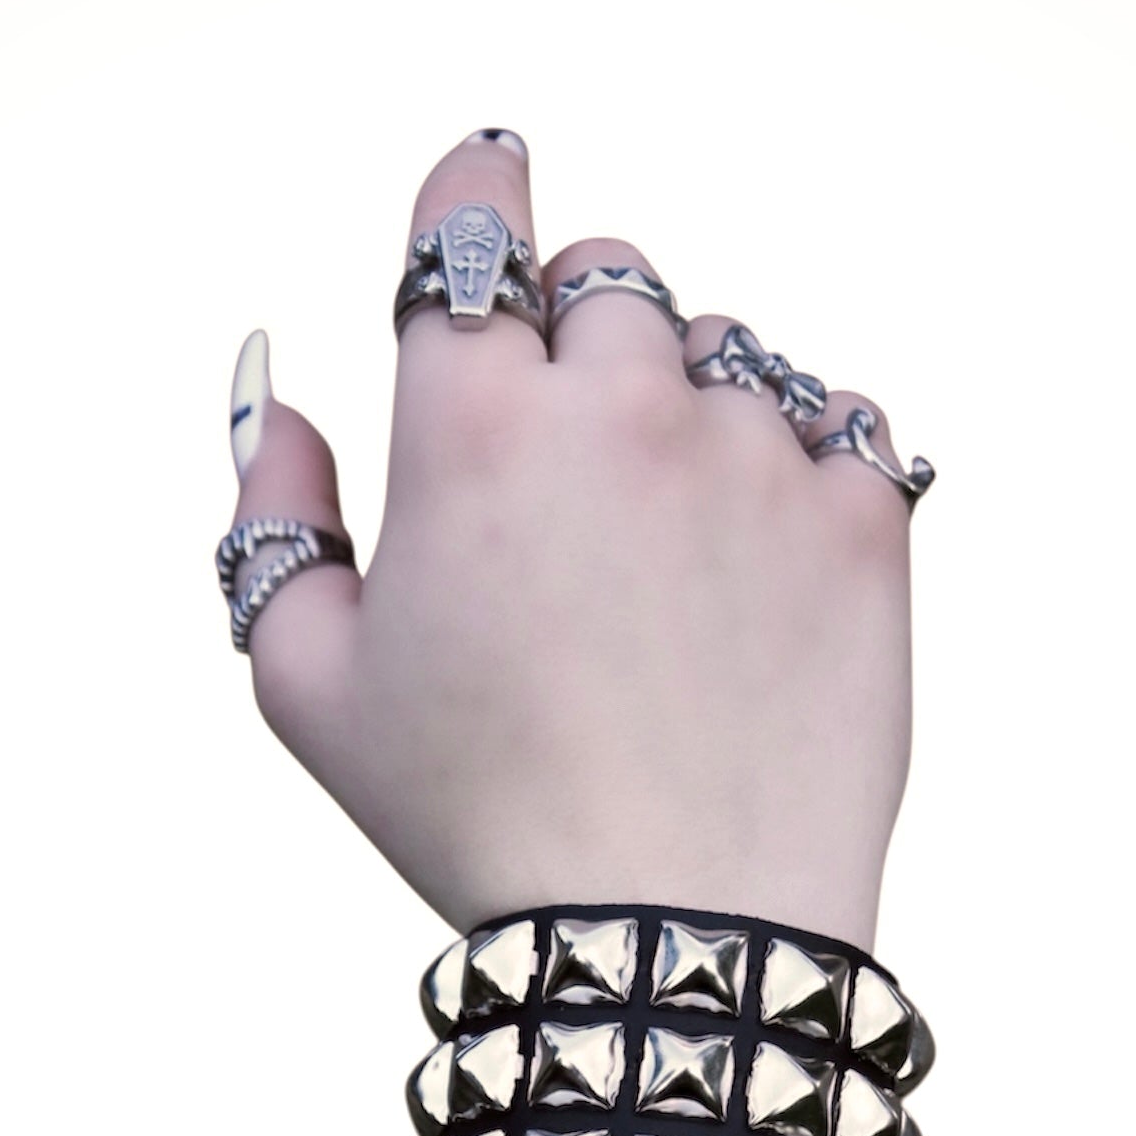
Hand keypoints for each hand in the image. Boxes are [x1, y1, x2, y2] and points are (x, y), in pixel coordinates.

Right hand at [224, 129, 922, 950]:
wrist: (672, 932)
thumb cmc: (475, 816)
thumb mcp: (309, 686)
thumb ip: (274, 511)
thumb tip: (275, 387)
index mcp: (472, 426)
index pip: (473, 215)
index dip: (472, 202)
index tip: (482, 211)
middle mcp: (622, 407)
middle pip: (605, 276)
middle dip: (574, 339)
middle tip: (563, 467)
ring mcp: (755, 456)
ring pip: (726, 349)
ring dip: (687, 410)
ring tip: (663, 554)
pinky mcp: (862, 521)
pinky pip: (840, 422)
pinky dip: (799, 466)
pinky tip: (758, 567)